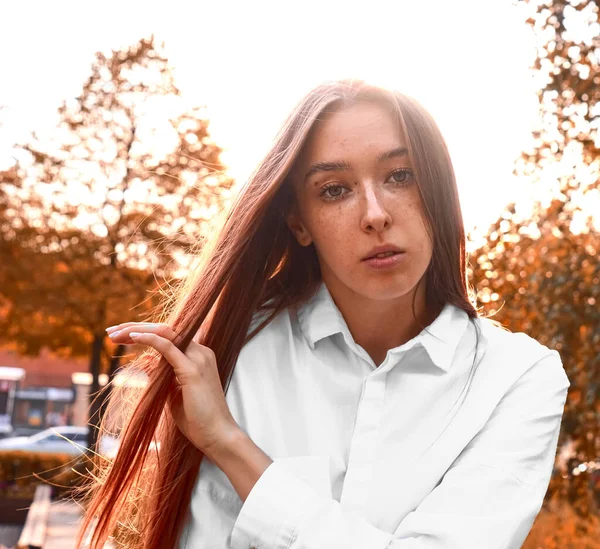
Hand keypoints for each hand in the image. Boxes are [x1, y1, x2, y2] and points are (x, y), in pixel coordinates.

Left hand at [105, 322, 240, 457]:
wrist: (218, 436)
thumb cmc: (198, 419)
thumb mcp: (174, 393)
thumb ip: (163, 377)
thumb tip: (148, 364)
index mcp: (198, 356)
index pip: (169, 335)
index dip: (144, 331)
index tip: (120, 335)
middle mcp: (200, 352)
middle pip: (164, 329)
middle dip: (135, 327)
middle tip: (111, 331)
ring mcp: (198, 359)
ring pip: (165, 332)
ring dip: (137, 330)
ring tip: (114, 334)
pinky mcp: (192, 370)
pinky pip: (167, 346)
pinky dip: (149, 339)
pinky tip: (131, 337)